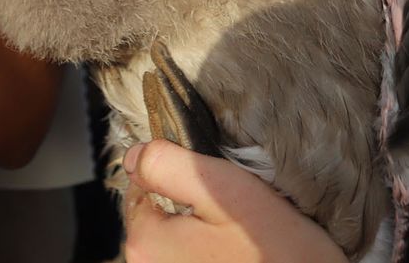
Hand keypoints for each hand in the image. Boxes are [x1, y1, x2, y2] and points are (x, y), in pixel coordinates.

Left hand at [121, 140, 345, 262]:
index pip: (140, 188)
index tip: (212, 178)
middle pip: (158, 219)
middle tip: (234, 207)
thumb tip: (133, 156)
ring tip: (244, 232)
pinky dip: (216, 252)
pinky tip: (244, 252)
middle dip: (188, 205)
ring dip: (204, 231)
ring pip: (178, 242)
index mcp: (145, 244)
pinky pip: (196, 259)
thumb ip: (169, 167)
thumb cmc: (276, 251)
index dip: (174, 173)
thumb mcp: (222, 189)